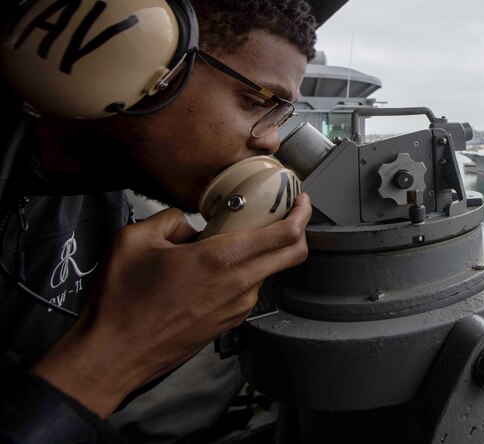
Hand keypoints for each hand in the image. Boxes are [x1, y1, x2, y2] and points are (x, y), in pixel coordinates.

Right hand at [29, 193, 310, 416]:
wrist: (112, 355)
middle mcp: (238, 285)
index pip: (286, 234)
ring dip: (264, 252)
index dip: (302, 212)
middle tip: (287, 212)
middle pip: (293, 254)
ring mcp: (237, 308)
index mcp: (222, 259)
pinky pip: (247, 290)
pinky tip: (216, 267)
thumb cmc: (121, 302)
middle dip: (299, 229)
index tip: (301, 199)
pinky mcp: (228, 323)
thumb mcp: (135, 239)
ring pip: (268, 271)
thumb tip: (189, 223)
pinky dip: (244, 272)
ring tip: (235, 240)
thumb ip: (170, 219)